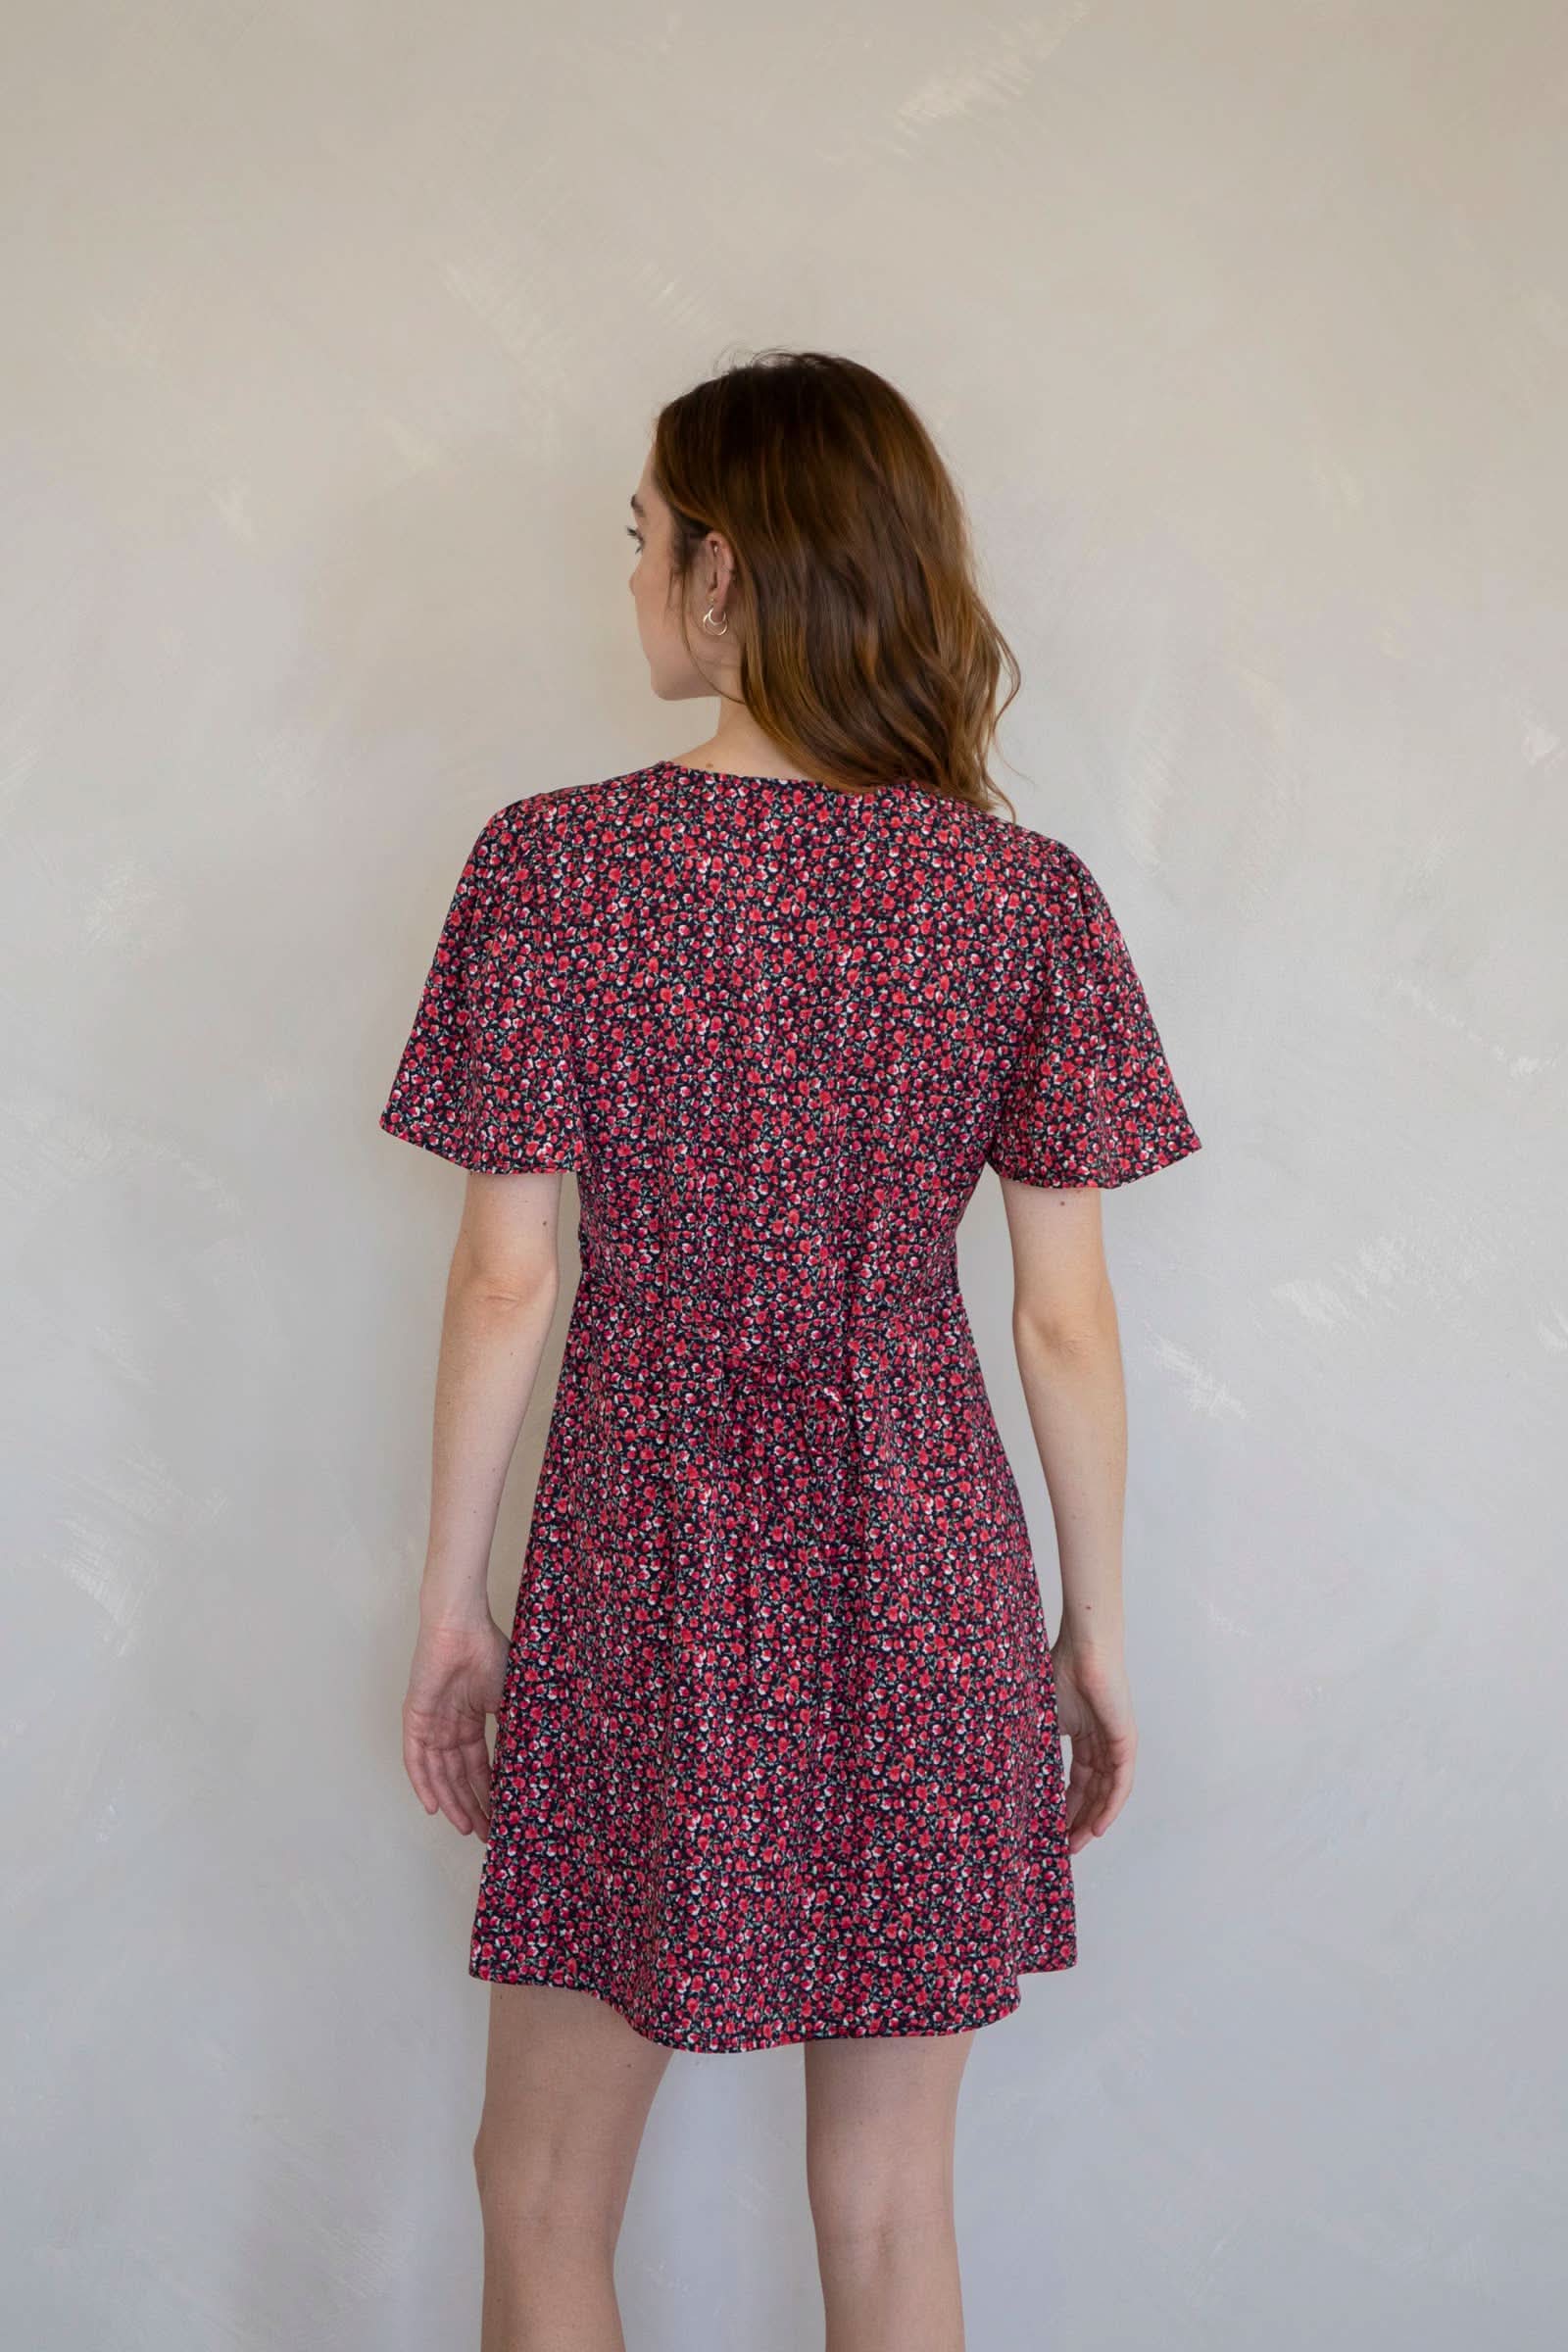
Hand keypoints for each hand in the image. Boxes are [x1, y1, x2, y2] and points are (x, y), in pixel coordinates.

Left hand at [402, 1614, 508, 1838]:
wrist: (463, 1627)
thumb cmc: (489, 1651)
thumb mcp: (510, 1697)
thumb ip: (517, 1726)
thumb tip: (538, 1758)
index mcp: (471, 1721)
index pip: (478, 1767)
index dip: (489, 1792)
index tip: (500, 1816)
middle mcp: (449, 1728)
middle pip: (458, 1777)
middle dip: (472, 1806)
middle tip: (484, 1833)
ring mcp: (431, 1724)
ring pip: (438, 1775)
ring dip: (451, 1802)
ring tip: (466, 1828)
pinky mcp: (415, 1719)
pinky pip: (416, 1760)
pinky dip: (424, 1784)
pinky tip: (434, 1808)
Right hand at [1048, 1641, 1136, 1855]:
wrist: (1083, 1650)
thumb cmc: (1059, 1672)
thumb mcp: (1040, 1719)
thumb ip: (1032, 1745)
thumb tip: (1006, 1774)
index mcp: (1082, 1736)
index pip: (1076, 1781)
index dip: (1064, 1807)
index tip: (1050, 1830)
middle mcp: (1101, 1744)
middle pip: (1092, 1794)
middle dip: (1077, 1822)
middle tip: (1062, 1848)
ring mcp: (1115, 1744)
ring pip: (1106, 1794)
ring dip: (1092, 1821)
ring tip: (1075, 1845)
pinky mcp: (1125, 1743)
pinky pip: (1120, 1783)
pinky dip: (1109, 1807)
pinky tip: (1097, 1828)